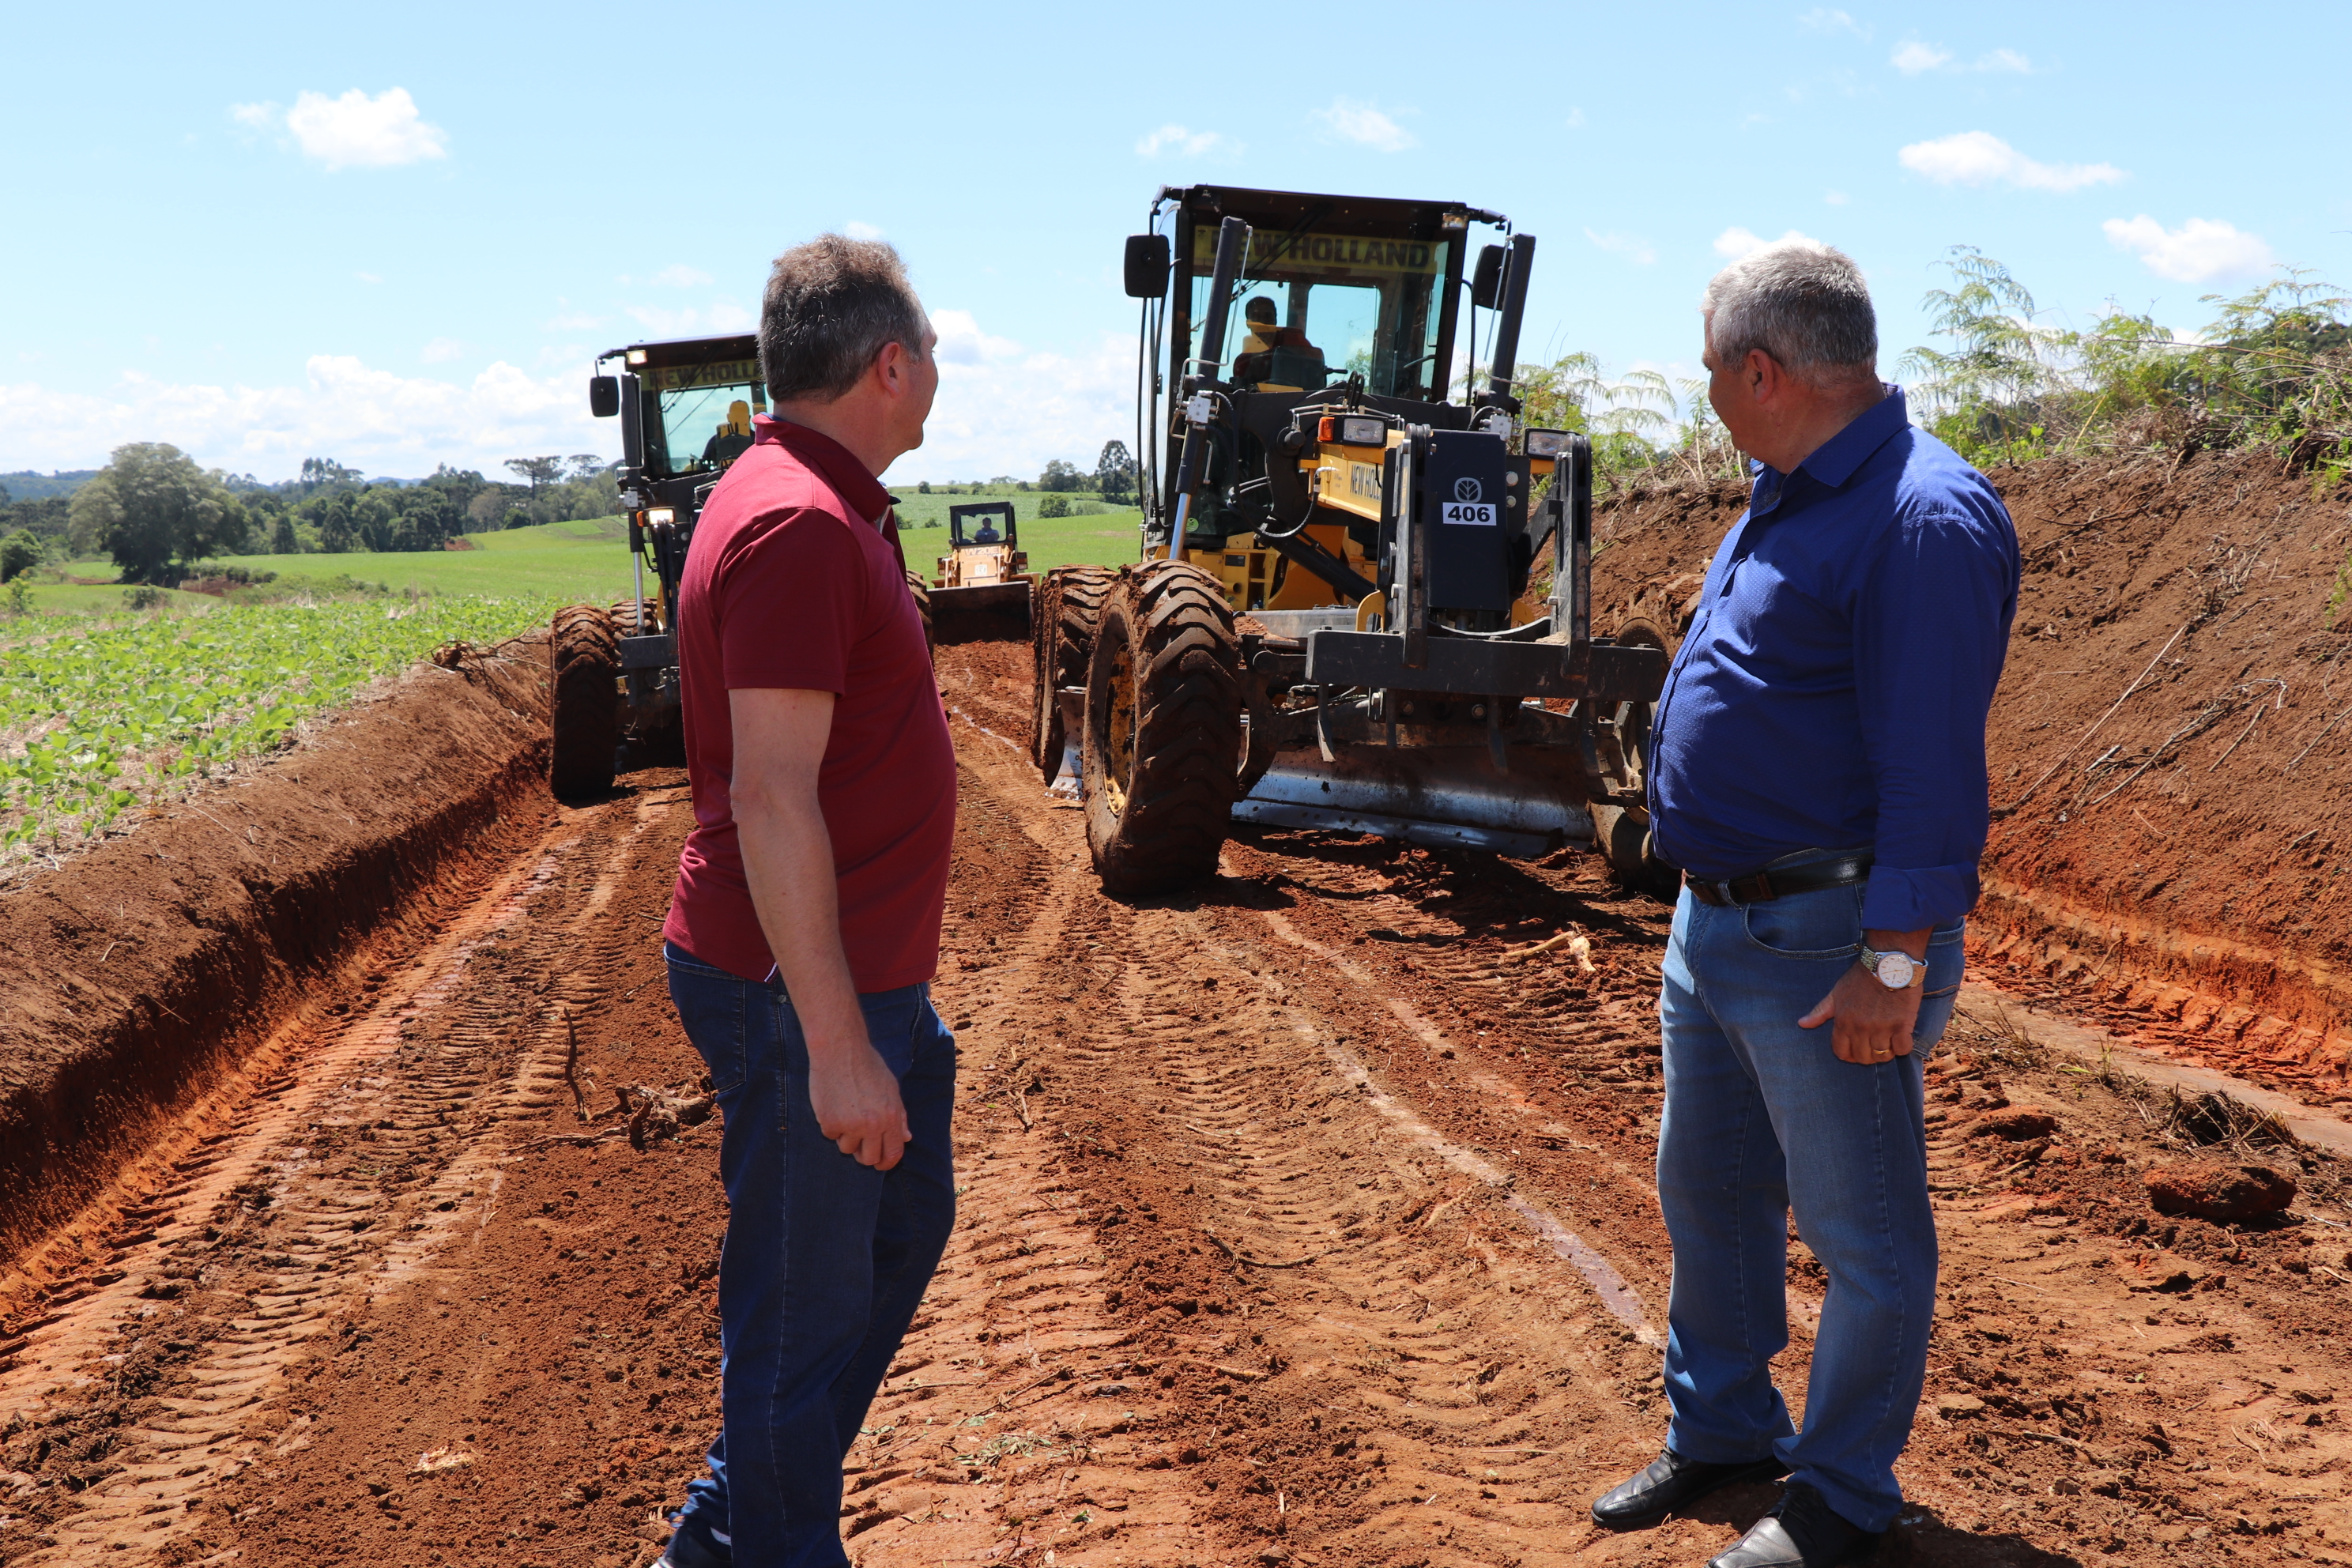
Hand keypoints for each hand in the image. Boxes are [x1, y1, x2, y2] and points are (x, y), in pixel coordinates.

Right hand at [808, 1037, 909, 1168]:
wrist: (840, 1049)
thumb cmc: (867, 1065)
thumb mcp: (891, 1088)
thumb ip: (899, 1115)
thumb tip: (906, 1137)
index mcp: (891, 1116)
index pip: (894, 1152)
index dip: (887, 1163)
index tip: (880, 1164)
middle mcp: (873, 1124)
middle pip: (870, 1159)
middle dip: (865, 1156)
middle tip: (859, 1145)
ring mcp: (851, 1125)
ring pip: (847, 1149)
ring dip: (846, 1137)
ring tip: (845, 1113)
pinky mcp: (830, 1122)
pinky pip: (830, 1135)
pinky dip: (831, 1125)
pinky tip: (833, 1104)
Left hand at [1798, 929, 1928, 1063]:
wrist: (1888, 963)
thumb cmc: (1861, 977)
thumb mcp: (1836, 992)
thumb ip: (1820, 1011)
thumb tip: (1802, 1024)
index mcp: (1843, 1022)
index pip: (1841, 1052)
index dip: (1848, 1055)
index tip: (1855, 1051)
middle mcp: (1860, 1028)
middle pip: (1863, 1057)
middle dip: (1867, 1055)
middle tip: (1873, 1046)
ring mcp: (1881, 1028)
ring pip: (1882, 1056)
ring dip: (1885, 1052)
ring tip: (1888, 1042)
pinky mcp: (1902, 1025)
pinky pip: (1903, 1049)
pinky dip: (1902, 1047)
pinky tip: (1901, 1037)